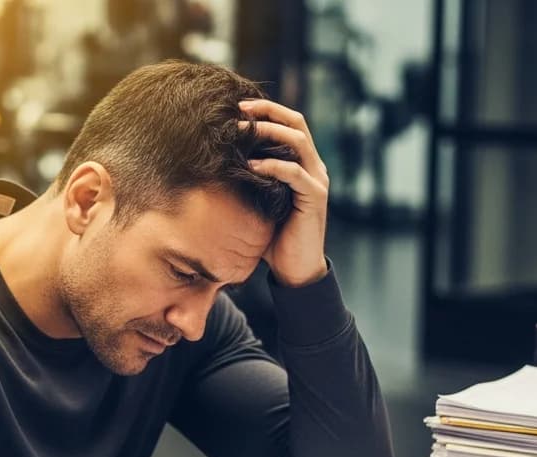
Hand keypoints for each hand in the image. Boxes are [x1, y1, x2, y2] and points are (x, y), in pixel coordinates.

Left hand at [239, 99, 329, 287]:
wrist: (296, 269)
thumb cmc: (275, 236)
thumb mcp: (261, 200)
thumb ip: (252, 179)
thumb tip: (219, 161)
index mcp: (304, 163)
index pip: (291, 122)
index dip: (267, 109)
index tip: (239, 106)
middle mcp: (315, 166)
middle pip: (296, 123)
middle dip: (267, 112)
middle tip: (238, 110)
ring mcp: (317, 181)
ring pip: (297, 141)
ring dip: (268, 132)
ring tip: (241, 132)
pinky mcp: (314, 198)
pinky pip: (294, 173)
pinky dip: (271, 165)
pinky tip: (249, 166)